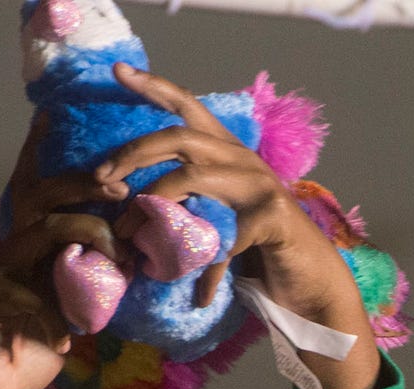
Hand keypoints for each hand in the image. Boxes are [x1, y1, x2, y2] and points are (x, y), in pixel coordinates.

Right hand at [0, 113, 112, 388]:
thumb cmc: (30, 348)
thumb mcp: (73, 312)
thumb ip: (92, 285)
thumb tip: (133, 267)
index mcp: (31, 244)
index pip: (37, 189)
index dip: (43, 153)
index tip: (58, 119)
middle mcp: (13, 245)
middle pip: (43, 194)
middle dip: (84, 183)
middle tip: (121, 188)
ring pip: (47, 229)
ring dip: (91, 237)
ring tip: (121, 263)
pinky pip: (35, 290)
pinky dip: (60, 312)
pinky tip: (69, 336)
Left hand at [88, 64, 381, 388]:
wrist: (312, 283)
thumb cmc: (257, 251)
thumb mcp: (217, 218)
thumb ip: (185, 205)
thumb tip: (129, 212)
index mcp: (227, 152)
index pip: (188, 106)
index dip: (153, 86)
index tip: (119, 71)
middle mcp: (243, 159)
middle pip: (180, 136)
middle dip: (134, 154)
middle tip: (102, 179)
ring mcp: (261, 185)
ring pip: (192, 178)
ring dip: (152, 207)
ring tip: (130, 239)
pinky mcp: (273, 218)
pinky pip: (222, 236)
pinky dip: (205, 267)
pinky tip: (200, 293)